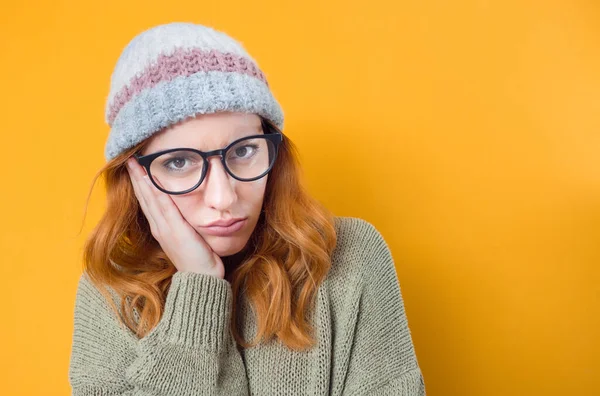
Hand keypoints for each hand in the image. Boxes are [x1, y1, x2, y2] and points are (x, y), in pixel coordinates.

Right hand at [125, 157, 224, 278]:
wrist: (201, 279)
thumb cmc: (198, 259)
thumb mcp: (188, 237)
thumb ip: (184, 224)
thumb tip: (186, 210)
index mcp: (161, 228)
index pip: (148, 201)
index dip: (141, 184)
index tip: (136, 167)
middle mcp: (159, 227)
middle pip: (144, 197)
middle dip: (136, 177)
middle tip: (129, 158)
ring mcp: (165, 228)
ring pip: (150, 199)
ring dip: (141, 180)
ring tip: (134, 163)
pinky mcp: (174, 230)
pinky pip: (163, 206)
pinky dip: (155, 192)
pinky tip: (150, 179)